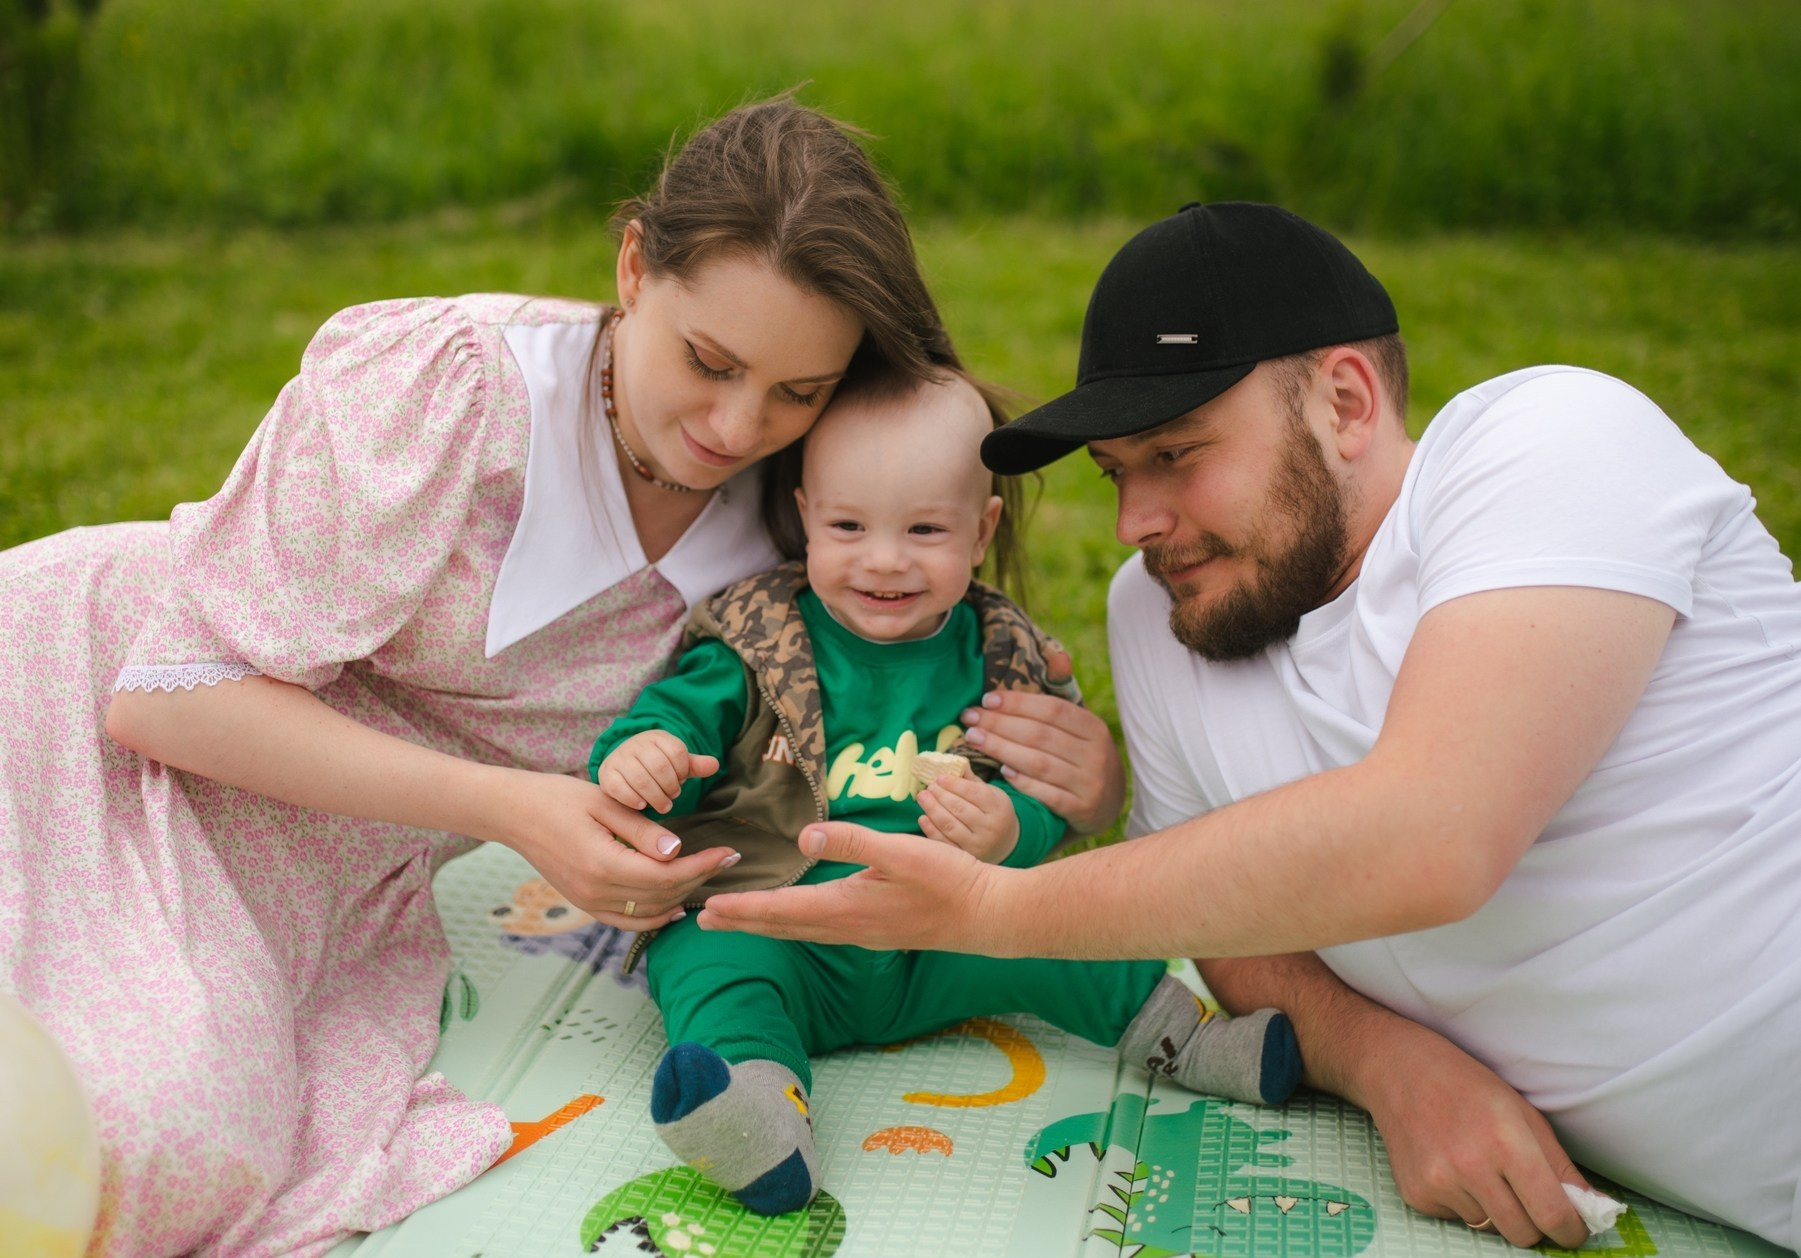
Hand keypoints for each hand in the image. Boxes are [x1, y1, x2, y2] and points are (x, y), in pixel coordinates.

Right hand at [490, 767, 737, 929]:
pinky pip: (626, 920)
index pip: (666, 875)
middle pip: (662, 896)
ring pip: (647, 912)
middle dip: (699, 879)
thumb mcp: (606, 804)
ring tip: (706, 875)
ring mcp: (588, 902)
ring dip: (680, 897)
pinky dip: (653, 917)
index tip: (728, 852)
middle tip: (726, 860)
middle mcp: (595, 892)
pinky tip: (673, 906)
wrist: (514, 812)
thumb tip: (677, 852)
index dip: (702, 866)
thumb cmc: (559, 798)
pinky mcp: (584, 903)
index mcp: (602, 864)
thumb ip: (643, 831)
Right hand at [595, 730, 718, 812]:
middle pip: (660, 766)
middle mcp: (636, 744)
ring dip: (655, 796)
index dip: (682, 771)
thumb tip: (714, 765)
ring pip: (641, 779)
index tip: (681, 780)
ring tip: (663, 805)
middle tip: (672, 797)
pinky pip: (620, 788)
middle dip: (670, 787)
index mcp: (657, 737)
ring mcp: (619, 758)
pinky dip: (633, 799)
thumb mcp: (676, 763)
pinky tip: (642, 805)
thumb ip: (693, 765)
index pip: (677, 752)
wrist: (622, 765)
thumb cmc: (655, 766)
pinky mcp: (606, 774)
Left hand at [698, 821, 1003, 952]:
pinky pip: (819, 931)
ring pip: (800, 931)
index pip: (782, 909)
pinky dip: (793, 925)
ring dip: (765, 924)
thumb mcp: (900, 851)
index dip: (744, 908)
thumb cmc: (948, 880)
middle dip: (743, 921)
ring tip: (736, 920)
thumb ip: (851, 842)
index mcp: (847, 908)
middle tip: (703, 919)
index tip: (709, 908)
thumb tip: (803, 839)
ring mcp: (862, 934)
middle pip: (784, 926)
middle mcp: (848, 928)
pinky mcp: (875, 932)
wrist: (988, 916)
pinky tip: (793, 920)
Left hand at [918, 772, 1018, 862]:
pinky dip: (931, 830)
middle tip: (928, 786)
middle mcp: (990, 828)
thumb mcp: (990, 794)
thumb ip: (971, 780)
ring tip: (922, 797)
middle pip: (960, 809)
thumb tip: (955, 761)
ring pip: (950, 826)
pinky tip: (923, 817)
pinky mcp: (964, 857)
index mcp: (998, 808)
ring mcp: (977, 845)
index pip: (974, 793)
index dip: (954, 784)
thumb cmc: (993, 812)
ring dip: (932, 810)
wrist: (1004, 844)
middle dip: (941, 795)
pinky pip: (944, 843)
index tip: (939, 777)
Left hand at [960, 652, 1124, 835]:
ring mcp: (1090, 783)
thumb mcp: (1080, 727)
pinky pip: (1048, 795)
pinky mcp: (1082, 809)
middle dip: (1000, 724)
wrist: (1108, 804)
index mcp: (1094, 728)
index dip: (1018, 703)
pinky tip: (1002, 772)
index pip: (1052, 710)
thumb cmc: (1081, 757)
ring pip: (1040, 763)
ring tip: (974, 740)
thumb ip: (1063, 695)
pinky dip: (1024, 782)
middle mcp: (1096, 754)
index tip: (987, 699)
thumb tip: (1058, 656)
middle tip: (970, 718)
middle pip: (1041, 735)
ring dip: (1003, 750)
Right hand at [1344, 1012, 1591, 1247]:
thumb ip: (1560, 1167)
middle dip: (1535, 1224)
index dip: (1572, 1230)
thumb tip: (1593, 1210)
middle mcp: (1470, 1167)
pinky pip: (1458, 1219)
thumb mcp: (1524, 1114)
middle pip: (1524, 1234)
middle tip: (1529, 1198)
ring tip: (1480, 1169)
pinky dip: (1464, 1203)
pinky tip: (1451, 1168)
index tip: (1573, 1228)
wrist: (1398, 1070)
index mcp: (1507, 1142)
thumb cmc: (1468, 1086)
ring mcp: (1439, 1183)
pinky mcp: (1416, 1195)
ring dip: (1496, 1210)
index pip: (1553, 1215)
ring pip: (1490, 1228)